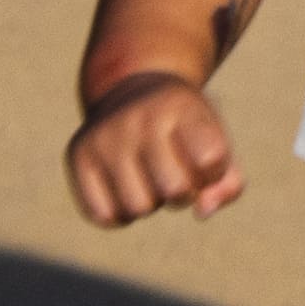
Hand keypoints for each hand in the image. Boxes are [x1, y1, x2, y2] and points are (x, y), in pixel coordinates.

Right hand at [65, 73, 245, 226]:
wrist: (131, 90)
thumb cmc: (183, 126)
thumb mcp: (215, 140)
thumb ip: (227, 182)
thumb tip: (202, 212)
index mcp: (180, 106)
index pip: (209, 159)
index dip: (213, 172)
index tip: (204, 158)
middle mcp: (138, 118)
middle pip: (174, 190)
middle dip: (183, 193)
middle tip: (175, 173)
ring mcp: (103, 137)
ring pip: (137, 207)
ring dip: (150, 204)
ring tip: (149, 179)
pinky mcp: (77, 156)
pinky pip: (103, 215)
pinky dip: (120, 215)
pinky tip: (125, 191)